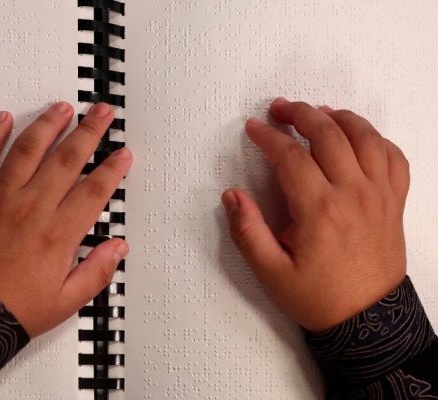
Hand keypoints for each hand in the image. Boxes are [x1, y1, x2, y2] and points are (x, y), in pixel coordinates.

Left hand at [0, 102, 131, 337]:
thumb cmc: (7, 310)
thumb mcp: (64, 302)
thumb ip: (96, 272)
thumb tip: (118, 247)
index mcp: (57, 235)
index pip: (94, 191)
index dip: (112, 169)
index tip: (123, 154)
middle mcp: (31, 208)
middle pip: (67, 158)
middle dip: (89, 131)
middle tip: (102, 112)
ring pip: (28, 149)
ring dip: (48, 124)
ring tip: (63, 107)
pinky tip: (4, 118)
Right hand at [222, 98, 408, 333]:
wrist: (368, 321)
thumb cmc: (321, 297)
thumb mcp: (271, 272)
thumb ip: (247, 231)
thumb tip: (232, 196)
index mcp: (320, 211)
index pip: (292, 157)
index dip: (270, 137)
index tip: (255, 127)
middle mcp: (353, 195)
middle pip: (329, 134)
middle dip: (301, 114)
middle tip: (281, 109)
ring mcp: (379, 196)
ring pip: (365, 137)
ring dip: (340, 117)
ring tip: (319, 111)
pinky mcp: (394, 203)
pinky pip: (394, 158)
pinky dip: (377, 139)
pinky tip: (361, 136)